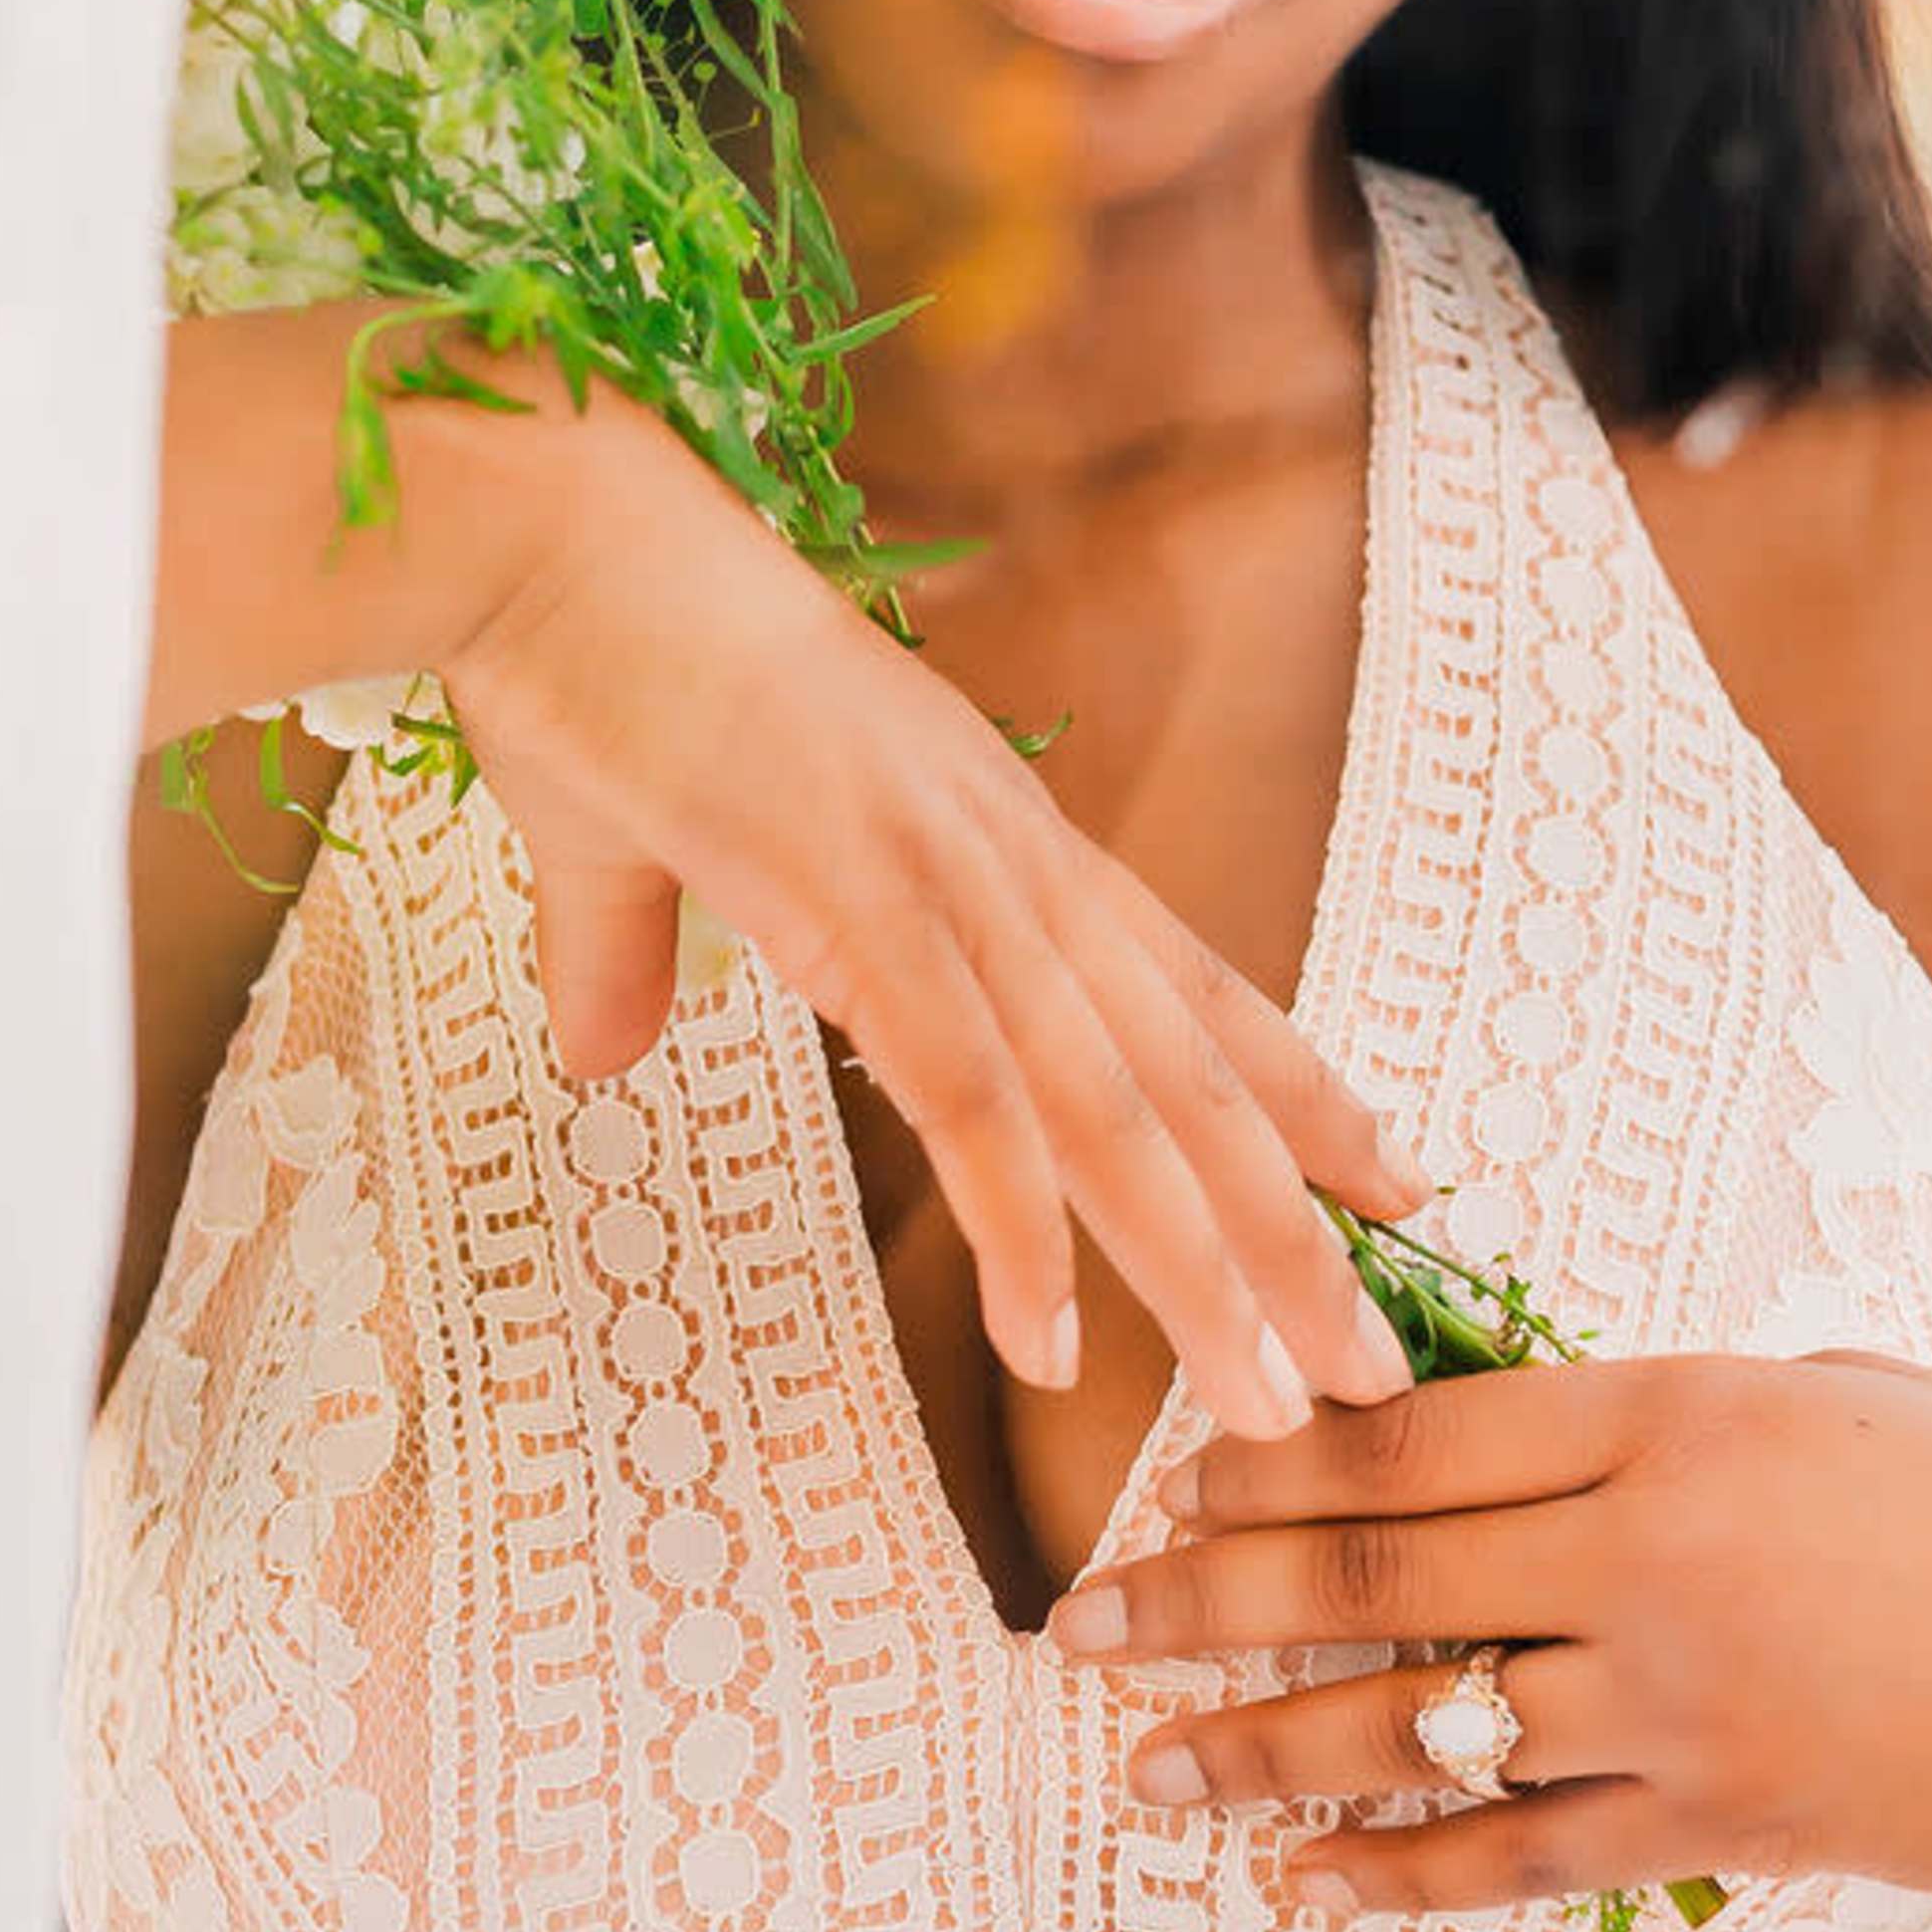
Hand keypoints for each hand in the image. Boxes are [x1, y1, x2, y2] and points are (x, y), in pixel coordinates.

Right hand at [440, 385, 1416, 1443]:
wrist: (534, 529)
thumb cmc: (582, 654)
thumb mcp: (627, 840)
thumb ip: (639, 952)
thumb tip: (603, 1049)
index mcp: (985, 833)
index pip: (1186, 984)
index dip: (1298, 1086)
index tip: (1398, 1177)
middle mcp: (1005, 860)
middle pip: (1187, 1075)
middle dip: (1290, 1229)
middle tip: (1369, 1363)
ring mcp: (944, 882)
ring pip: (1113, 1111)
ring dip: (1199, 1268)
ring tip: (1270, 1403)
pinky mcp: (857, 909)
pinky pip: (970, 1101)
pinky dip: (1024, 1231)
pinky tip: (1053, 1349)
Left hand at [1045, 1345, 1931, 1930]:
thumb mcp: (1851, 1400)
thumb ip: (1681, 1421)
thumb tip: (1527, 1448)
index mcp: (1685, 1412)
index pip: (1419, 1433)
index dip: (1272, 1456)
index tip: (1170, 1474)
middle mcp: (1654, 1555)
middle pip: (1371, 1573)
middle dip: (1203, 1598)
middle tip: (1080, 1622)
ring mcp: (1679, 1702)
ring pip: (1416, 1725)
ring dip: (1257, 1749)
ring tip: (1145, 1769)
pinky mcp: (1719, 1822)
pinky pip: (1517, 1857)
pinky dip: (1396, 1875)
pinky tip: (1300, 1885)